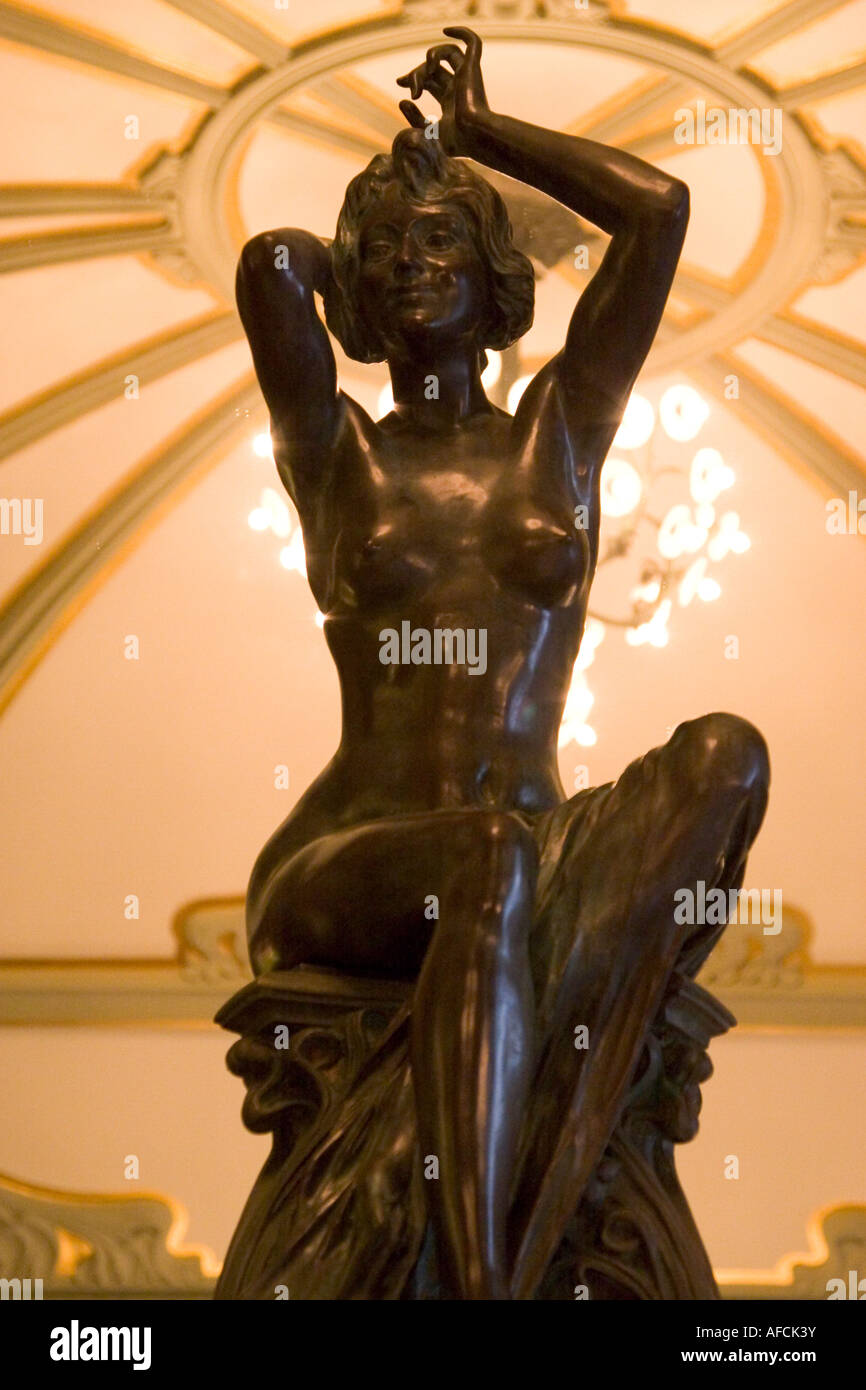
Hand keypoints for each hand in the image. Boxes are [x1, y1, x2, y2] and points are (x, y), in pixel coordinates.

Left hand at [396, 27, 488, 156]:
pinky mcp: (473, 68)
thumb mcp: (428, 131)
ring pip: (449, 53)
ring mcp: (467, 77)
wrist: (474, 136)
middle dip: (417, 72)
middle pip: (436, 68)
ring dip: (432, 56)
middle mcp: (459, 87)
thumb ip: (414, 118)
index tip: (399, 82)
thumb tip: (402, 101)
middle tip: (404, 82)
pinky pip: (473, 42)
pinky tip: (446, 29)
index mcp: (451, 102)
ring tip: (426, 68)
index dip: (414, 78)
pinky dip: (461, 31)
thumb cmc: (456, 141)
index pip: (431, 81)